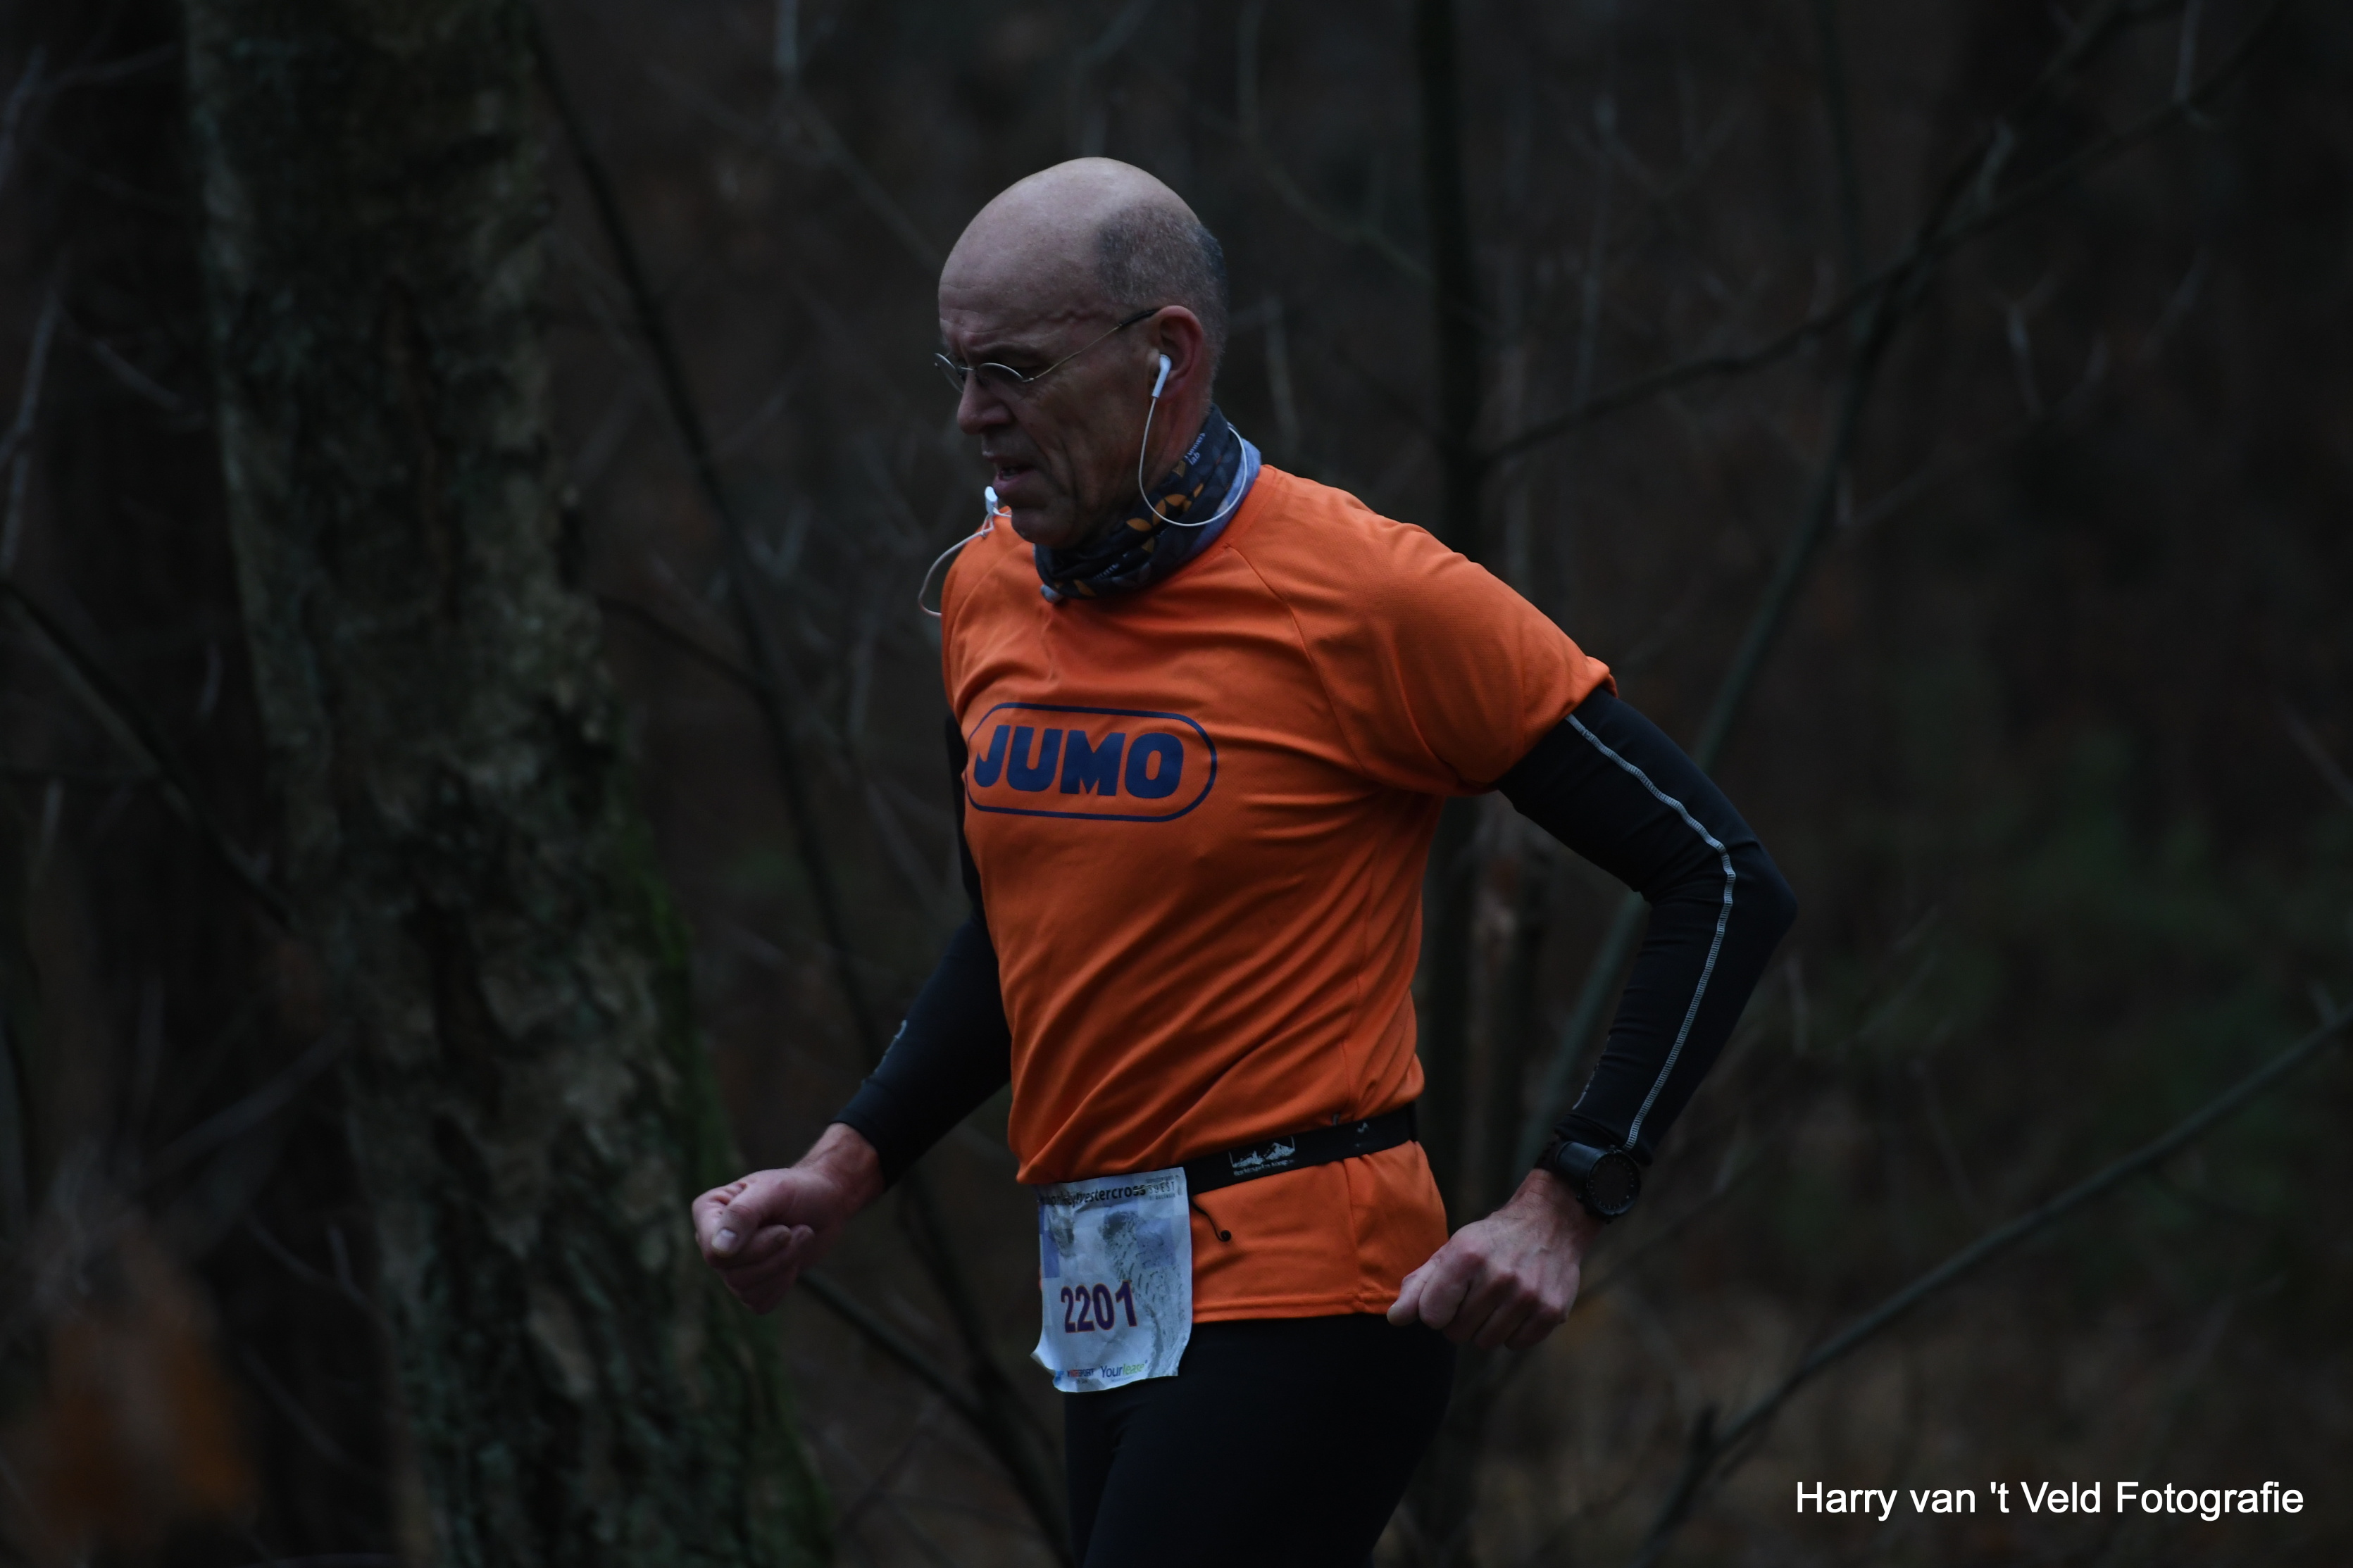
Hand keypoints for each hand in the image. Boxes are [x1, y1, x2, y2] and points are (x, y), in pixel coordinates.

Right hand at [691, 1123, 884, 1313]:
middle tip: (794, 1230)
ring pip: (745, 1290)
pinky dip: (782, 1284)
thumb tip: (718, 1251)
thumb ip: (743, 1214)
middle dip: (774, 1254)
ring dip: (782, 1265)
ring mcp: (730, 1265)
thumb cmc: (799, 1189)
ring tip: (798, 1238)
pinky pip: (758, 1302)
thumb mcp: (775, 1191)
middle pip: (732, 1273)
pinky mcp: (750, 1284)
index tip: (783, 1230)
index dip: (751, 1249)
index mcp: (708, 1211)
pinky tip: (791, 1259)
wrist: (826, 1203)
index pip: (713, 1252)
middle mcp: (713, 1240)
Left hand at [1386, 1167, 1605, 1349]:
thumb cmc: (1490, 1241)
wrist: (1550, 1222)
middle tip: (1477, 1293)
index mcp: (1467, 1256)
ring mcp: (1528, 1295)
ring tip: (1498, 1298)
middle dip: (1461, 1318)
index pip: (1431, 1316)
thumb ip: (1419, 1285)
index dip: (1436, 1310)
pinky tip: (1519, 1305)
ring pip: (1486, 1342)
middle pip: (1457, 1333)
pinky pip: (1515, 1344)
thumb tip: (1396, 1319)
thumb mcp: (1451, 1251)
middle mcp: (1499, 1276)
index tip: (1448, 1295)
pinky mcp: (1551, 1311)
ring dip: (1487, 1327)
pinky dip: (1514, 1331)